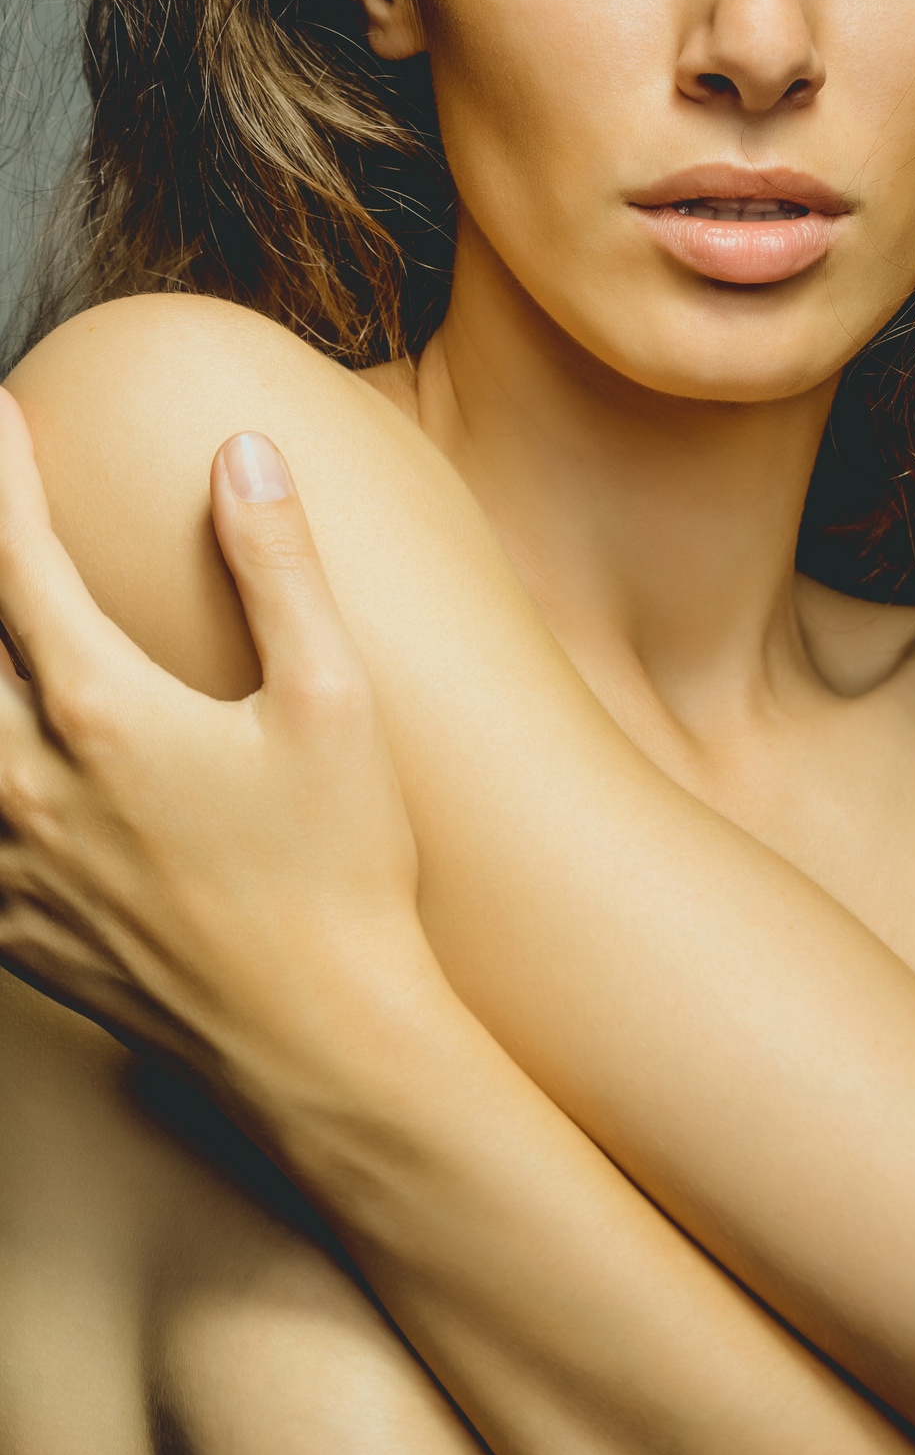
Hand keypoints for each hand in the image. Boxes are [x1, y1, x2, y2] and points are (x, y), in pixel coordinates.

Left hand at [0, 389, 434, 1103]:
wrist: (321, 1043)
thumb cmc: (341, 871)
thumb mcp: (332, 702)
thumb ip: (278, 567)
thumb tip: (241, 454)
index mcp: (102, 714)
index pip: (18, 561)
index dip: (1, 476)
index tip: (0, 410)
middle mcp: (28, 784)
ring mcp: (10, 866)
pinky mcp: (14, 932)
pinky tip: (7, 773)